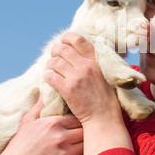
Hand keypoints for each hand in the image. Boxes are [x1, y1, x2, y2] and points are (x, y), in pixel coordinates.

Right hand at [0, 99, 82, 154]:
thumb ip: (41, 105)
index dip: (79, 119)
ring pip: (85, 144)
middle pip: (84, 130)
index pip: (77, 117)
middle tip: (83, 131)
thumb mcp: (29, 120)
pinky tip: (72, 154)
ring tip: (79, 142)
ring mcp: (64, 152)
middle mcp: (60, 137)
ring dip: (83, 143)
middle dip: (84, 130)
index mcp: (53, 123)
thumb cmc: (21, 142)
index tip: (79, 121)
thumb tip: (46, 90)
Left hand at [44, 32, 133, 154]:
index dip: (67, 37)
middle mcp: (86, 66)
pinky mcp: (68, 89)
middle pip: (63, 49)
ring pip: (54, 62)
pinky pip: (50, 76)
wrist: (104, 117)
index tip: (63, 41)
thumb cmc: (106, 97)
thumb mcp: (106, 74)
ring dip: (50, 64)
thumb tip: (82, 50)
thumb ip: (96, 62)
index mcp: (96, 60)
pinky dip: (47, 76)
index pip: (78, 39)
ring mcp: (76, 77)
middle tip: (54, 55)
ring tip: (51, 68)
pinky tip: (50, 79)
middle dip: (55, 50)